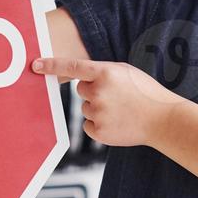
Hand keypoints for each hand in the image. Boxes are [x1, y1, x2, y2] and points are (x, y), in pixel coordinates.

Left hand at [31, 57, 186, 147]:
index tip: (35, 66)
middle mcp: (98, 92)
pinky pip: (89, 126)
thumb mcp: (125, 72)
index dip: (51, 65)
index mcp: (105, 73)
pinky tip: (117, 122)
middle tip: (116, 97)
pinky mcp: (99, 131)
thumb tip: (80, 79)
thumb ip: (102, 72)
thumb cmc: (145, 92)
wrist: (162, 118)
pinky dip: (100, 125)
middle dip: (94, 92)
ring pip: (86, 109)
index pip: (71, 67)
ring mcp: (98, 112)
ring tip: (121, 110)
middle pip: (81, 91)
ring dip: (98, 109)